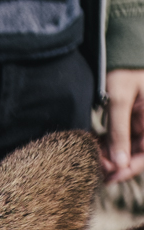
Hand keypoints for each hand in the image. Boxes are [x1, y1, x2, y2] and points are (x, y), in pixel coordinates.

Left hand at [100, 69, 143, 184]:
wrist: (121, 52)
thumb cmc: (124, 69)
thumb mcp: (119, 98)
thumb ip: (119, 131)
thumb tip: (119, 165)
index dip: (130, 169)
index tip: (110, 177)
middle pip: (136, 155)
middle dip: (116, 164)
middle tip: (95, 168)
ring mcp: (140, 124)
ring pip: (126, 149)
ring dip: (109, 156)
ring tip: (91, 157)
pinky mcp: (129, 121)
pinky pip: (119, 139)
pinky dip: (107, 144)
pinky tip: (93, 146)